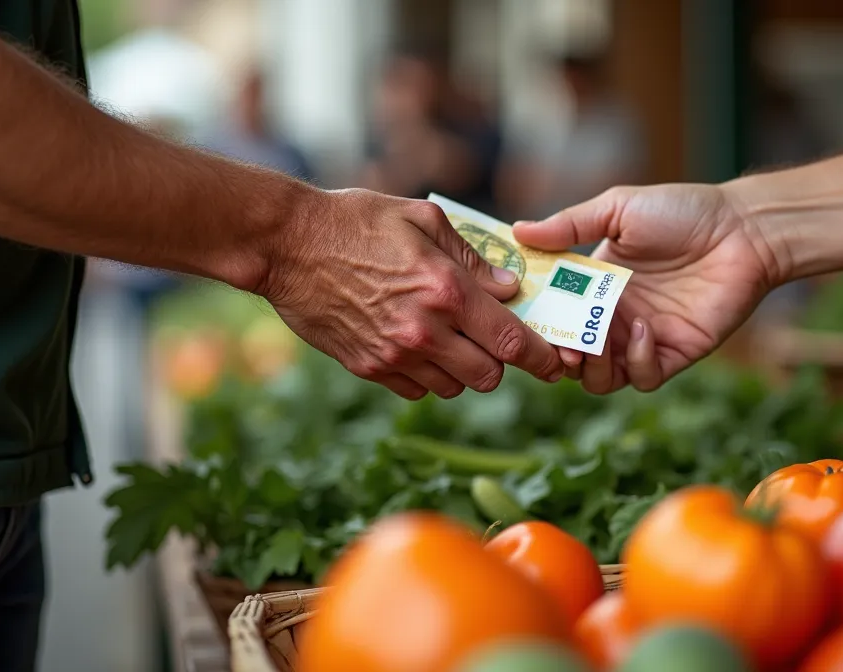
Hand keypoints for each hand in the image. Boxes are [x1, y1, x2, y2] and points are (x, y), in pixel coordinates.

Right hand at [260, 189, 564, 398]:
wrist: (286, 244)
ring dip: (462, 369)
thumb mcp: (422, 219)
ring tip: (450, 337)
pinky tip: (417, 345)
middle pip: (489, 376)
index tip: (555, 363)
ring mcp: (394, 354)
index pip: (511, 341)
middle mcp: (425, 331)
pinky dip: (427, 375)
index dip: (541, 357)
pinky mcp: (368, 367)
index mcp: (446, 290)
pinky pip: (416, 390)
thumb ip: (473, 257)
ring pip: (454, 387)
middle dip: (499, 361)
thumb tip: (509, 287)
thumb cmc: (356, 220)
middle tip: (491, 338)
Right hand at [513, 184, 781, 393]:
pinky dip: (636, 362)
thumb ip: (569, 225)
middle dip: (559, 355)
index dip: (536, 324)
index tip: (525, 319)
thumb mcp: (618, 210)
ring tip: (597, 341)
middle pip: (570, 355)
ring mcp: (642, 339)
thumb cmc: (683, 212)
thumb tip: (518, 231)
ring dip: (592, 366)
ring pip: (600, 379)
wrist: (742, 229)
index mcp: (593, 284)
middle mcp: (614, 316)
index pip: (553, 316)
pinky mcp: (674, 354)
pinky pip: (642, 378)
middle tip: (560, 343)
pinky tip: (644, 330)